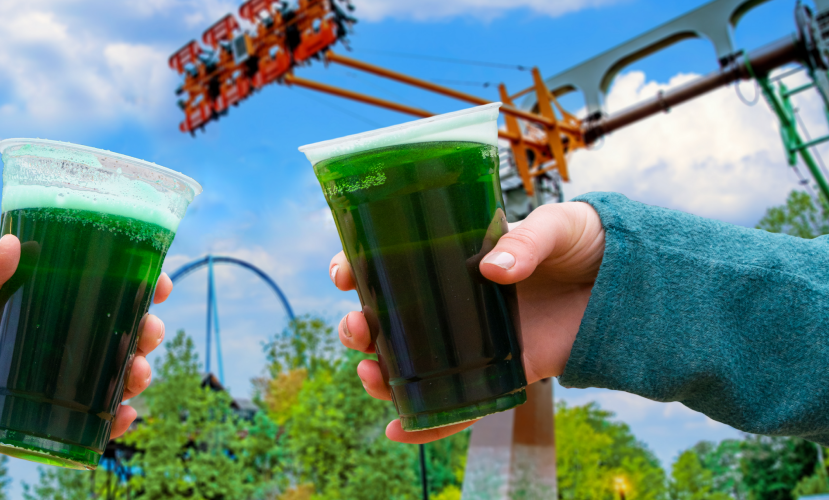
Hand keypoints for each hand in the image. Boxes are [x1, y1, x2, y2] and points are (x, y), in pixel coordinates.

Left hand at [0, 234, 172, 447]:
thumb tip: (13, 245)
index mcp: (37, 306)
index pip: (97, 291)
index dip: (134, 286)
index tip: (158, 281)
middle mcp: (50, 341)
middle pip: (114, 336)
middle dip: (143, 333)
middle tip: (149, 332)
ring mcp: (46, 381)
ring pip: (107, 377)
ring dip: (134, 375)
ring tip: (137, 373)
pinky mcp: (35, 417)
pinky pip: (83, 422)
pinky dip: (109, 422)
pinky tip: (124, 416)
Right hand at [330, 202, 604, 443]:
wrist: (637, 282)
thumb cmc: (590, 242)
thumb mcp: (558, 225)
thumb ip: (527, 241)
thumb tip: (492, 270)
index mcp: (455, 255)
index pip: (392, 261)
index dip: (358, 268)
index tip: (342, 273)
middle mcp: (455, 298)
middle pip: (389, 319)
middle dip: (359, 327)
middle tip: (357, 328)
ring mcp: (474, 338)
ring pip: (410, 363)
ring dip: (378, 373)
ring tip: (369, 373)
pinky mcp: (504, 371)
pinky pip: (457, 403)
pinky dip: (427, 422)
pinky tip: (398, 430)